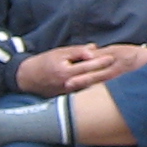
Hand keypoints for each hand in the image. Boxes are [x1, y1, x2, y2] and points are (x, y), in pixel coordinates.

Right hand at [15, 43, 141, 94]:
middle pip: (90, 78)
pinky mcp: (68, 97)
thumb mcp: (60, 52)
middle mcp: (67, 84)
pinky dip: (93, 87)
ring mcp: (68, 93)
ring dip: (101, 81)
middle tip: (118, 67)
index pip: (86, 66)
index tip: (112, 57)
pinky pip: (83, 92)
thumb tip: (94, 49)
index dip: (99, 61)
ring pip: (88, 87)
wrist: (28, 78)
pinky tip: (104, 84)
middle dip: (104, 72)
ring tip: (115, 75)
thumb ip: (78, 51)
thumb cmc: (45, 62)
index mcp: (65, 71)